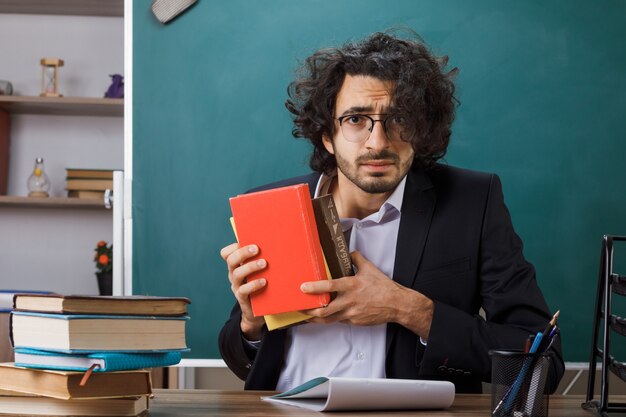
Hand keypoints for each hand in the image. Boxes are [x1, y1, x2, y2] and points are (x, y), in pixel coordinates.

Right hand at [220, 242, 266, 339]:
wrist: (257, 311)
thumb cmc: (261, 284)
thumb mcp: (259, 271)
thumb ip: (261, 259)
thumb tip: (276, 243)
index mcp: (236, 265)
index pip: (226, 253)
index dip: (233, 246)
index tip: (246, 241)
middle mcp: (234, 274)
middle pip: (231, 260)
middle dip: (243, 253)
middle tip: (257, 249)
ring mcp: (237, 286)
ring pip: (237, 274)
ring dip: (250, 267)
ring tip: (264, 263)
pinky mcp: (242, 297)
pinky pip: (244, 290)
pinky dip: (253, 285)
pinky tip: (264, 282)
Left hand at [301, 251, 433, 338]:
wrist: (397, 304)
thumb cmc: (383, 286)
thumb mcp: (370, 268)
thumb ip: (357, 259)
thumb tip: (349, 252)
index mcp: (352, 285)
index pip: (330, 286)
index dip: (314, 287)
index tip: (303, 288)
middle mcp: (349, 301)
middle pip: (324, 309)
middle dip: (309, 310)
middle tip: (299, 307)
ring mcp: (351, 313)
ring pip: (328, 319)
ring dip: (315, 318)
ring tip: (305, 315)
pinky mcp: (354, 321)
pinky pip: (338, 321)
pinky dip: (329, 319)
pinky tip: (322, 317)